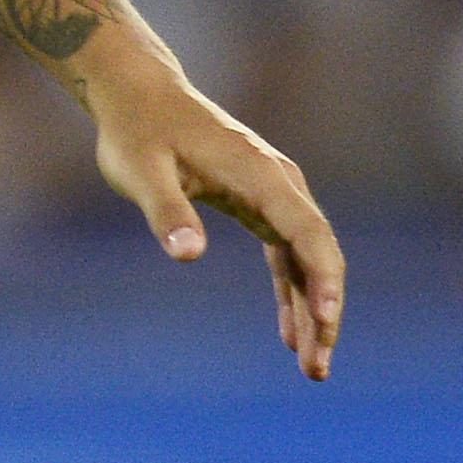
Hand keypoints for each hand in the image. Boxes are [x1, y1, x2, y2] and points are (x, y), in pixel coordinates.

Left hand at [86, 56, 344, 379]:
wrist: (138, 93)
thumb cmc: (136, 130)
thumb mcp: (141, 171)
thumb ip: (167, 211)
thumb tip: (188, 255)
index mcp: (261, 174)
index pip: (307, 233)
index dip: (323, 280)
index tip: (325, 323)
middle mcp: (279, 182)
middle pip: (318, 254)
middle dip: (323, 312)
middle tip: (316, 369)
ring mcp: (273, 192)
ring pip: (306, 259)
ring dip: (310, 309)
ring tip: (311, 366)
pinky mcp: (258, 201)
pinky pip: (285, 254)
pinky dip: (290, 291)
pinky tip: (288, 332)